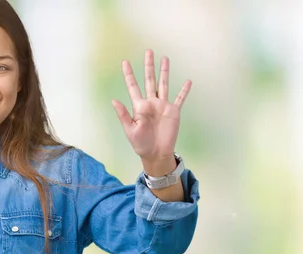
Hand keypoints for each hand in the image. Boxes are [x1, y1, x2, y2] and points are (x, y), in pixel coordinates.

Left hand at [112, 49, 191, 163]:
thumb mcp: (130, 130)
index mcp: (139, 106)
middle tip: (148, 51)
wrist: (156, 154)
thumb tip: (114, 100)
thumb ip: (124, 115)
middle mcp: (151, 103)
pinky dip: (184, 91)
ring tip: (165, 58)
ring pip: (164, 84)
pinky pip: (179, 99)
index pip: (133, 86)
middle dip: (149, 66)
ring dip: (164, 71)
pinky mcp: (173, 112)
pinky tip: (188, 81)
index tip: (124, 62)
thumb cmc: (140, 144)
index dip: (129, 74)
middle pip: (149, 80)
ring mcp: (162, 106)